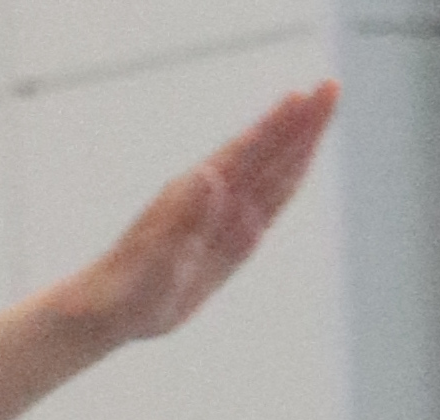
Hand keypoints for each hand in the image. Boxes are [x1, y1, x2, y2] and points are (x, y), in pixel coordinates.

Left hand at [68, 83, 338, 347]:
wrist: (108, 311)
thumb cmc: (127, 287)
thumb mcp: (156, 257)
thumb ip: (185, 218)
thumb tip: (212, 175)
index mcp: (197, 196)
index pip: (247, 153)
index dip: (276, 126)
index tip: (302, 96)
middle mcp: (213, 200)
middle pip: (268, 156)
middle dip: (301, 124)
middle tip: (331, 87)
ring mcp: (221, 220)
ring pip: (271, 178)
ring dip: (299, 147)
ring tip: (323, 114)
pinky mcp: (226, 245)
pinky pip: (263, 210)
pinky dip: (283, 186)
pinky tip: (298, 167)